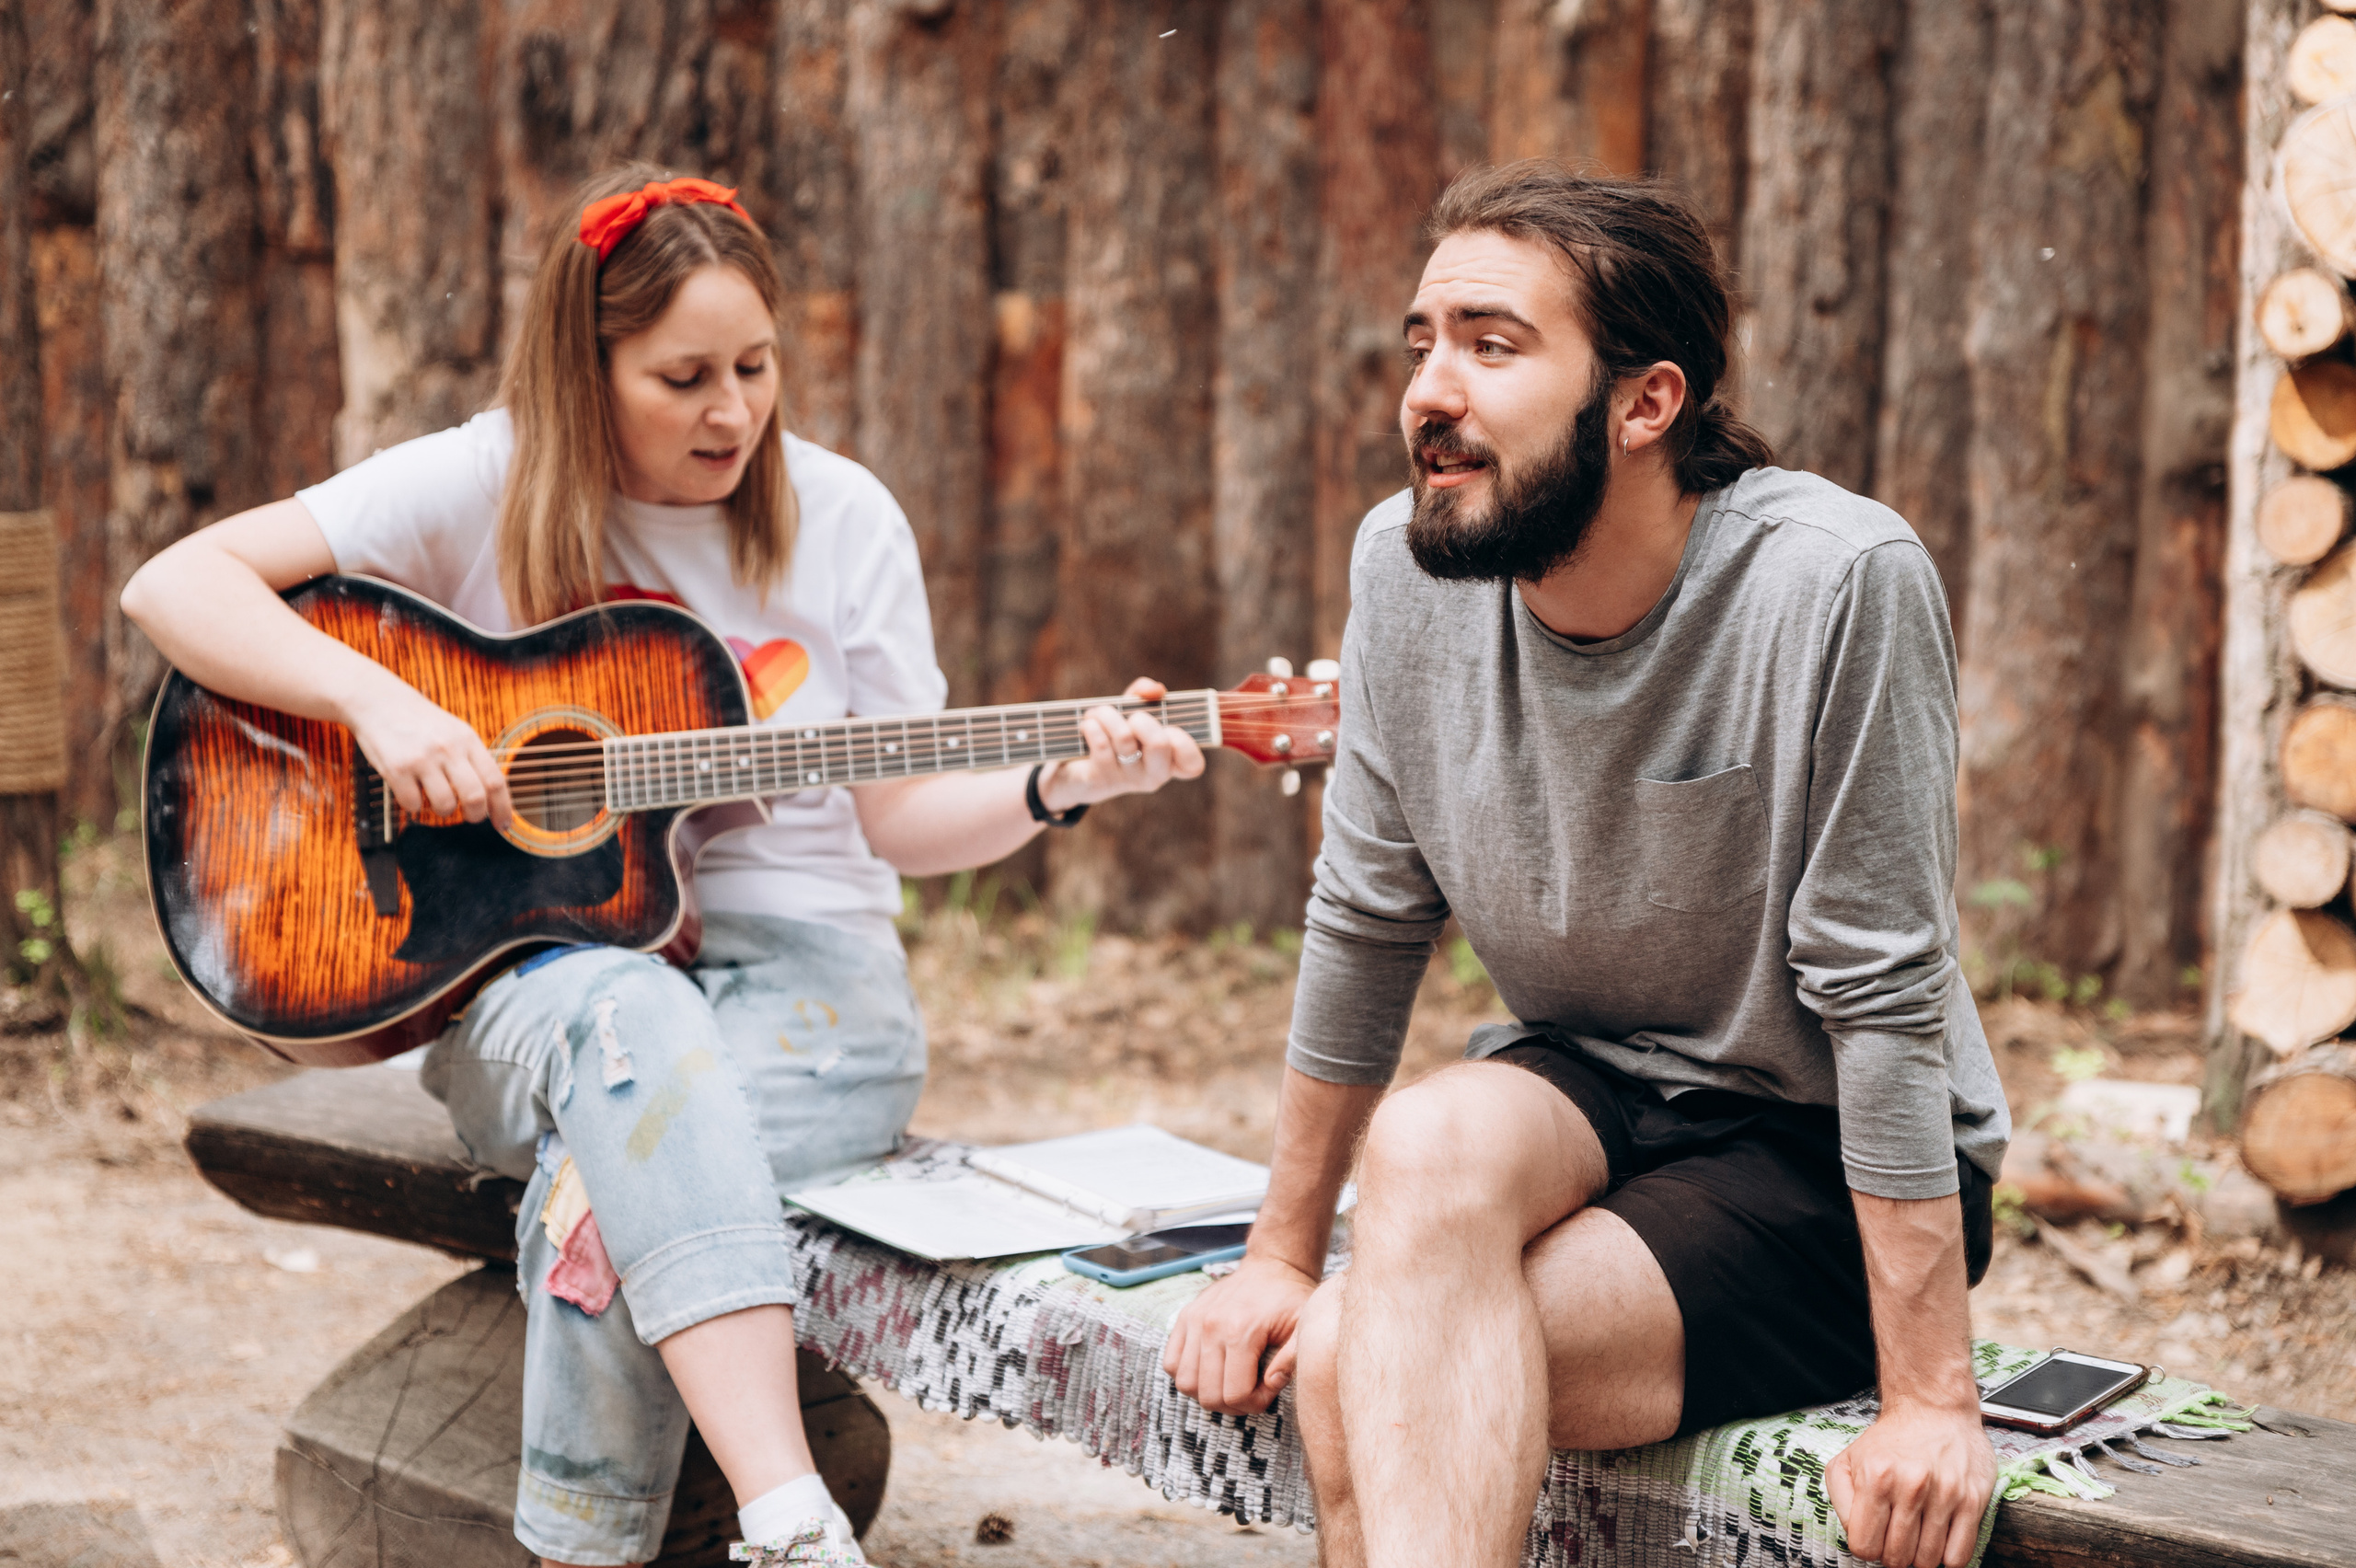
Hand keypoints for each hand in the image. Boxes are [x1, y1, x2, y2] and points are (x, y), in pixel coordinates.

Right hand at [340, 670, 511, 827]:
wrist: (380, 702)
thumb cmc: (421, 722)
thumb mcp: (456, 731)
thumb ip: (473, 758)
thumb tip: (492, 795)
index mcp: (467, 740)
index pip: (495, 780)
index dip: (503, 807)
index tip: (503, 825)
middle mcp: (448, 749)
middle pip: (475, 797)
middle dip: (476, 816)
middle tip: (472, 817)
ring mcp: (422, 759)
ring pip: (446, 805)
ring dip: (444, 810)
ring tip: (436, 799)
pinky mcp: (397, 769)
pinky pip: (413, 804)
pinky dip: (414, 806)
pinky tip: (410, 791)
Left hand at [1040, 677, 1206, 809]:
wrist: (1077, 769)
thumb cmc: (1113, 737)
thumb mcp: (1131, 713)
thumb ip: (1145, 695)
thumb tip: (1156, 690)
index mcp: (1169, 761)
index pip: (1192, 765)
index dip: (1185, 743)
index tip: (1169, 728)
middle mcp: (1153, 776)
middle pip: (1160, 744)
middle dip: (1142, 720)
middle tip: (1131, 717)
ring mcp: (1127, 781)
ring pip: (1124, 738)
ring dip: (1108, 715)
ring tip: (1099, 713)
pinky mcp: (1101, 781)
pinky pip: (1101, 745)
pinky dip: (1092, 726)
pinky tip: (1088, 724)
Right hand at [1162, 1253, 1317, 1414]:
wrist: (1272, 1267)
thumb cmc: (1291, 1300)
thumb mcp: (1304, 1326)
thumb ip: (1293, 1358)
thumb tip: (1271, 1382)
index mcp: (1241, 1331)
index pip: (1236, 1395)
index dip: (1256, 1403)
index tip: (1270, 1387)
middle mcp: (1211, 1326)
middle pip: (1208, 1396)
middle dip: (1233, 1404)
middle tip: (1252, 1390)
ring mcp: (1194, 1321)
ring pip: (1185, 1384)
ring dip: (1208, 1393)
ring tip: (1231, 1381)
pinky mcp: (1184, 1318)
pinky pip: (1171, 1363)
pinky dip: (1188, 1375)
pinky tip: (1212, 1369)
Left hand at [1826, 1400, 1995, 1567]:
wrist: (1934, 1409)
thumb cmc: (1891, 1439)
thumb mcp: (1848, 1459)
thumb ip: (1842, 1499)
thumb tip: (1855, 1534)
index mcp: (1876, 1478)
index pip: (1864, 1545)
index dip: (1867, 1547)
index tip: (1874, 1537)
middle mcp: (1911, 1486)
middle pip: (1897, 1557)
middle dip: (1893, 1554)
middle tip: (1896, 1539)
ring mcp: (1945, 1495)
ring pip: (1928, 1560)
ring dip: (1920, 1557)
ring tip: (1917, 1537)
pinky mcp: (1973, 1500)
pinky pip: (1960, 1555)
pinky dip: (1947, 1557)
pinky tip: (1940, 1539)